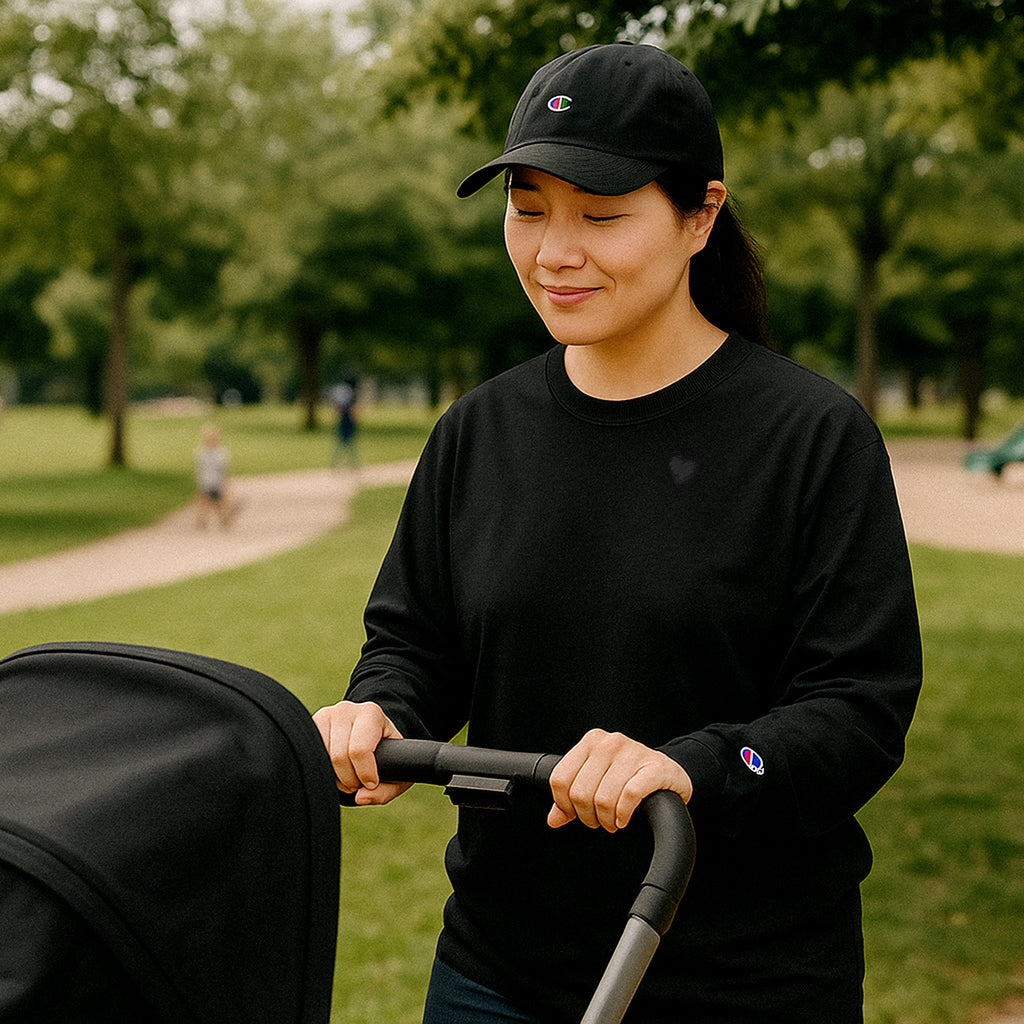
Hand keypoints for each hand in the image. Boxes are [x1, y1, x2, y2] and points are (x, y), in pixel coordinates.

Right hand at [312, 699, 410, 805]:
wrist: (370, 732)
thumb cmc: (386, 754)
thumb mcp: (397, 772)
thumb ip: (386, 791)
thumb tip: (360, 797)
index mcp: (371, 713)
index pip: (360, 750)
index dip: (365, 774)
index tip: (371, 783)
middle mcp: (346, 710)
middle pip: (338, 757)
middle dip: (349, 779)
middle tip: (358, 783)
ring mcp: (326, 715)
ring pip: (322, 758)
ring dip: (334, 777)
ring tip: (347, 777)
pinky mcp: (310, 724)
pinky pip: (309, 756)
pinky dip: (321, 770)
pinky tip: (333, 770)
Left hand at [548, 729, 692, 832]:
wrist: (669, 773)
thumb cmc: (629, 776)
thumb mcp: (597, 781)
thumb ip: (572, 798)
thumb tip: (553, 819)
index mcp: (591, 742)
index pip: (560, 779)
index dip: (565, 805)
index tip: (577, 813)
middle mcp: (610, 743)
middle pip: (580, 793)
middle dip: (588, 816)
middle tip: (600, 821)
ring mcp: (634, 752)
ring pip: (604, 799)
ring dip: (607, 820)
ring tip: (614, 821)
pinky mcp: (655, 768)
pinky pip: (629, 796)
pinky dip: (624, 814)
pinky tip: (625, 818)